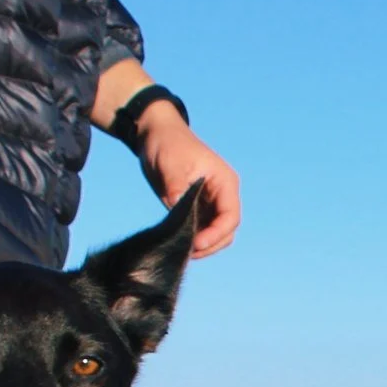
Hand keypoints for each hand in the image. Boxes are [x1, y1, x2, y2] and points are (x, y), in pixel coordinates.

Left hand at [131, 102, 240, 258]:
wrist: (156, 134)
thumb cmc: (167, 143)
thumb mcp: (170, 163)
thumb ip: (176, 187)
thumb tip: (178, 208)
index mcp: (224, 182)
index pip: (230, 217)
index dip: (216, 234)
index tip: (195, 244)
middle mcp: (223, 194)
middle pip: (227, 230)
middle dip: (211, 244)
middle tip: (187, 252)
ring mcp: (212, 201)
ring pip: (217, 233)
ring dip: (204, 245)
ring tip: (183, 251)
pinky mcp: (199, 206)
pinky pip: (204, 228)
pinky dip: (195, 238)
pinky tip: (181, 243)